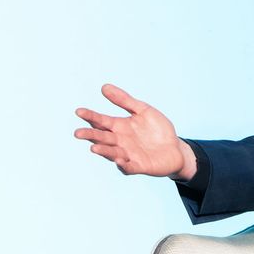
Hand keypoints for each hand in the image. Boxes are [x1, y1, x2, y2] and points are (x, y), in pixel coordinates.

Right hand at [74, 84, 196, 178]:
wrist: (175, 148)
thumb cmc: (157, 129)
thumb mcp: (143, 110)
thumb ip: (124, 100)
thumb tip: (104, 87)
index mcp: (120, 127)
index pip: (101, 121)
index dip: (90, 116)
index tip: (79, 111)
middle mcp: (120, 141)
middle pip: (102, 138)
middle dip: (90, 135)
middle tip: (78, 133)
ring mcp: (128, 154)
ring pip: (112, 153)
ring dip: (103, 151)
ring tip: (94, 148)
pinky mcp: (139, 166)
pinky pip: (129, 167)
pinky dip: (124, 164)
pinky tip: (120, 159)